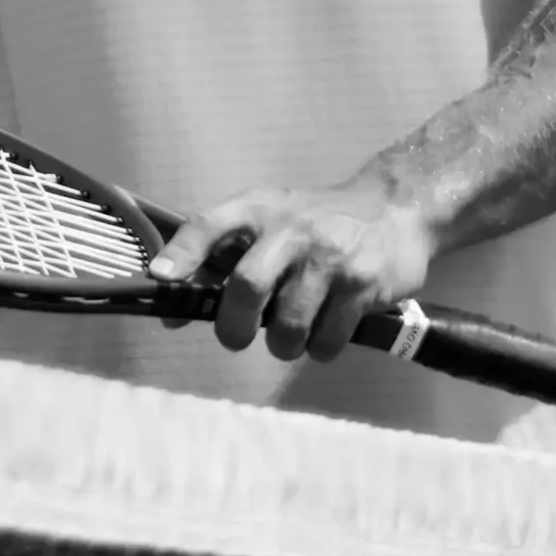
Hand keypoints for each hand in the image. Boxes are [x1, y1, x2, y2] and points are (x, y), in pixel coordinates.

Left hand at [150, 179, 434, 364]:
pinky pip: (327, 341)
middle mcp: (293, 228)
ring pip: (288, 326)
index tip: (159, 280)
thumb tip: (172, 312)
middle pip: (247, 286)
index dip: (181, 252)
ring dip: (284, 345)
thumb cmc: (319, 220)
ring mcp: (330, 257)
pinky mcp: (363, 285)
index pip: (210, 224)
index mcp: (261, 207)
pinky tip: (328, 327)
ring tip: (293, 332)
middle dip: (235, 327)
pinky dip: (320, 348)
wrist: (396, 207)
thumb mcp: (273, 219)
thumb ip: (227, 256)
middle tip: (237, 338)